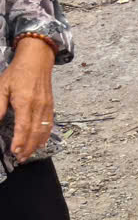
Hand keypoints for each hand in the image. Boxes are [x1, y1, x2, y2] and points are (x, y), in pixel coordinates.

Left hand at [0, 36, 54, 161]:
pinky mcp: (50, 107)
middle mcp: (39, 106)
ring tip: (28, 155)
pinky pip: (49, 125)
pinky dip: (44, 137)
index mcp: (26, 101)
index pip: (23, 125)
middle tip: (20, 158)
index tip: (14, 151)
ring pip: (44, 131)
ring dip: (36, 144)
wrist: (37, 61)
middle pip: (35, 132)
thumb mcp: (2, 87)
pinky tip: (39, 143)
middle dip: (28, 147)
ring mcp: (47, 107)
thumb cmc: (17, 73)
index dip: (19, 140)